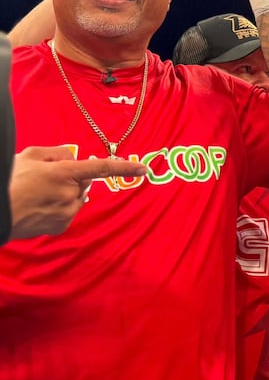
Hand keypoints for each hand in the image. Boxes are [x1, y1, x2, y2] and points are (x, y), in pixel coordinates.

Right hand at [9, 146, 146, 239]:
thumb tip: (75, 158)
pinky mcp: (61, 226)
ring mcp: (67, 212)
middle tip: (46, 178)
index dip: (124, 167)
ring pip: (78, 197)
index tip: (144, 168)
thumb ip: (59, 153)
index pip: (101, 168)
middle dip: (73, 178)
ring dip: (66, 193)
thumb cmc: (9, 180)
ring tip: (39, 193)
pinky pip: (69, 211)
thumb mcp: (31, 155)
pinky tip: (40, 206)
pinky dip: (60, 207)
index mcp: (64, 173)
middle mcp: (70, 193)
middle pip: (85, 181)